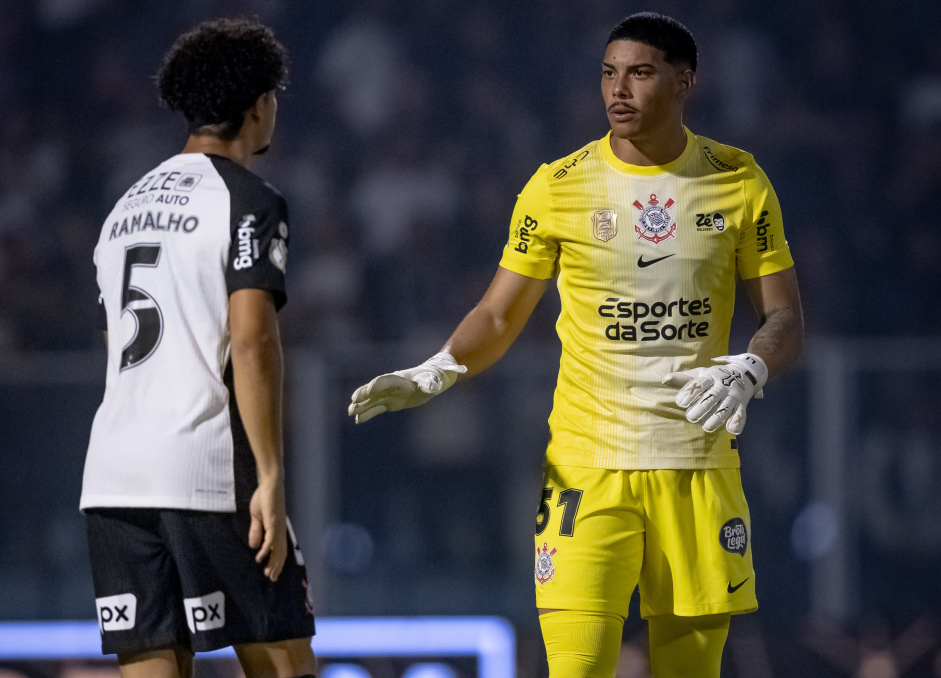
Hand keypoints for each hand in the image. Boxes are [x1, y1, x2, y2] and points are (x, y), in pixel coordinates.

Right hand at [248, 476, 286, 580]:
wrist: (268, 485)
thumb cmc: (264, 499)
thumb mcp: (257, 518)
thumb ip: (256, 531)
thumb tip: (254, 547)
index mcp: (277, 529)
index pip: (279, 549)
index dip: (276, 562)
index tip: (272, 574)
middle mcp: (280, 530)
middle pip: (281, 552)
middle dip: (277, 566)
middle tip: (272, 578)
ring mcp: (277, 526)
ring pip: (278, 548)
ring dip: (273, 562)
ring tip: (269, 573)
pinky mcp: (273, 521)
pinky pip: (270, 538)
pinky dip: (266, 549)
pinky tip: (260, 557)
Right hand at [348, 352, 467, 423]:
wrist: (438, 377)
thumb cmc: (438, 376)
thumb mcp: (438, 380)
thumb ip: (434, 383)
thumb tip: (434, 388)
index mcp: (402, 378)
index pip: (387, 381)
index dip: (377, 385)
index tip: (368, 391)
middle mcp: (393, 385)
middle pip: (375, 389)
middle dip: (363, 394)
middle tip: (352, 401)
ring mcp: (391, 393)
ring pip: (373, 400)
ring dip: (361, 406)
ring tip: (350, 412)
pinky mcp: (392, 402)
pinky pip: (377, 408)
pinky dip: (368, 413)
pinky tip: (358, 420)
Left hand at [662, 353, 767, 434]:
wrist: (742, 373)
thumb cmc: (713, 377)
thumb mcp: (699, 374)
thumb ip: (682, 379)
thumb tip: (664, 380)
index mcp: (710, 377)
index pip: (699, 384)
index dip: (690, 393)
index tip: (680, 403)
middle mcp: (722, 386)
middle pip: (712, 397)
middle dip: (702, 408)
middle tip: (690, 418)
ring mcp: (733, 396)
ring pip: (725, 407)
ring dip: (717, 418)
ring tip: (707, 427)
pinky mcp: (742, 405)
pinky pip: (741, 414)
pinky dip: (738, 422)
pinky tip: (731, 430)